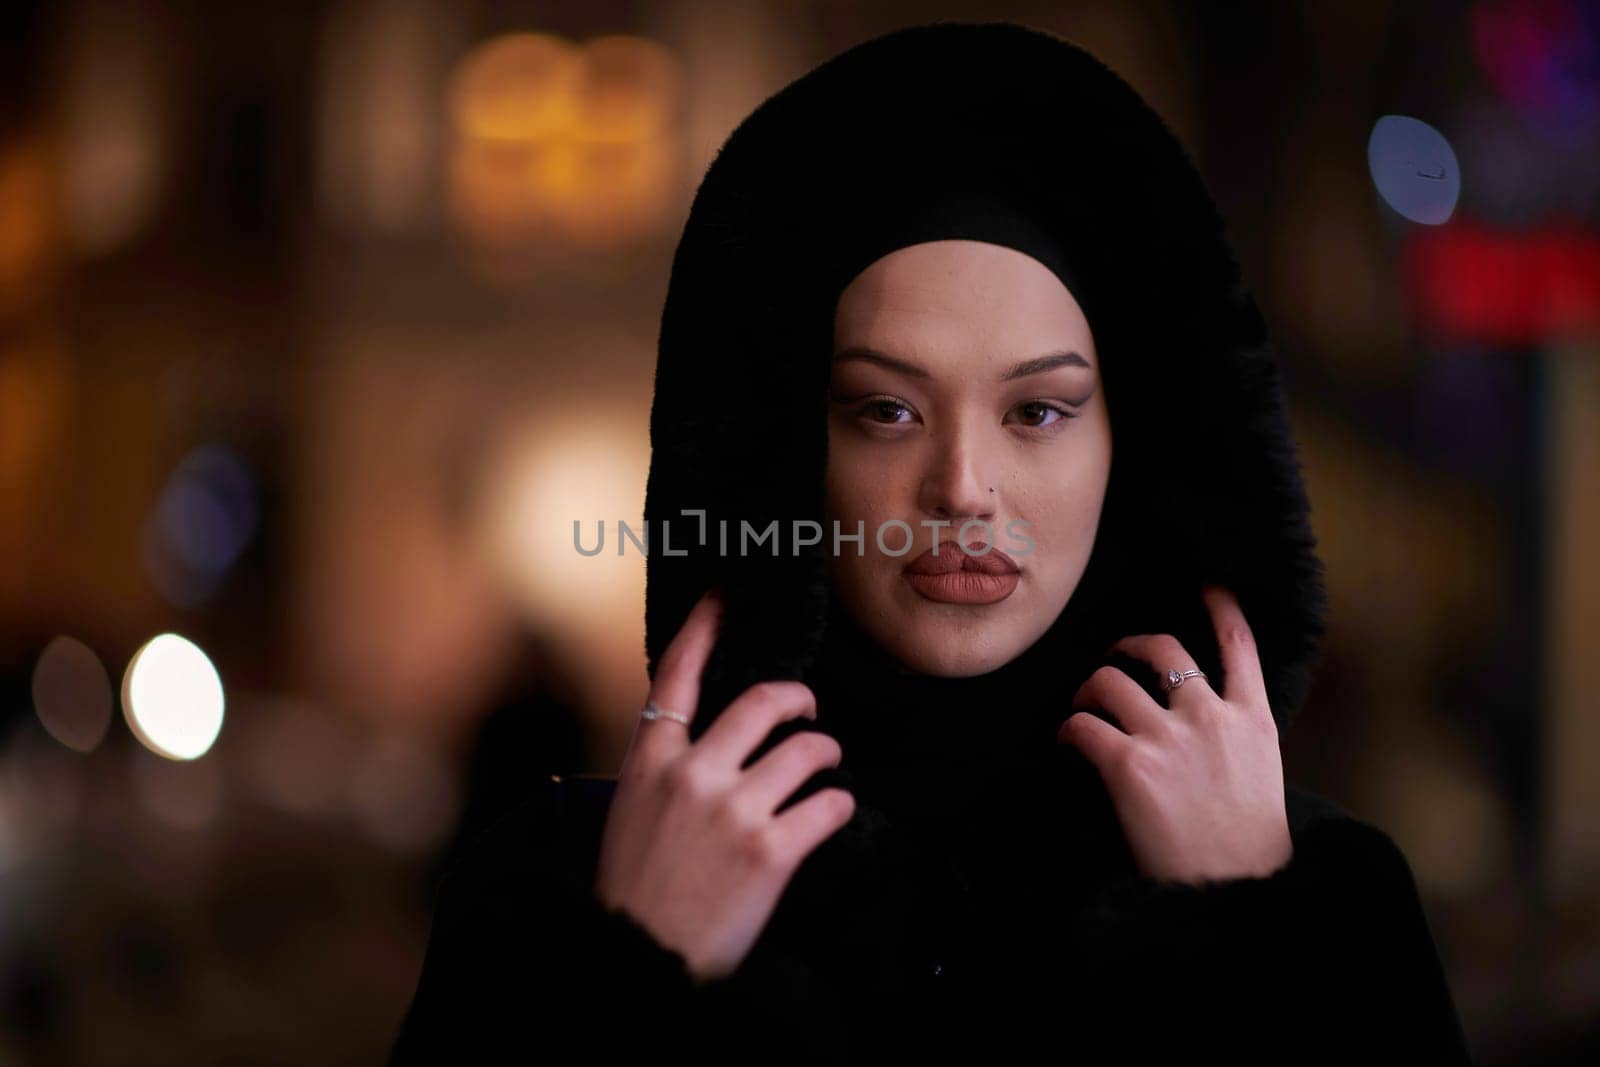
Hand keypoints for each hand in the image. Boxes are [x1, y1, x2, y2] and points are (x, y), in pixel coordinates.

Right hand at [593, 587, 856, 982]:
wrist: (636, 956)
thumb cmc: (634, 887)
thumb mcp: (631, 810)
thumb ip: (667, 767)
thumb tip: (711, 734)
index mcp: (650, 761)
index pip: (678, 676)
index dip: (704, 628)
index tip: (725, 596)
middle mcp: (692, 775)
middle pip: (762, 702)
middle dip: (798, 698)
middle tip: (807, 709)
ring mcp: (733, 812)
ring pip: (808, 751)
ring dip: (826, 755)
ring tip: (825, 768)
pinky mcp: (770, 853)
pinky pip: (829, 806)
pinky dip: (839, 806)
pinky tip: (834, 812)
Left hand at [1057, 583, 1292, 884]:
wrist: (1237, 887)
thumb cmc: (1246, 845)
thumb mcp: (1261, 775)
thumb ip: (1234, 738)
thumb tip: (1199, 722)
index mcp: (1252, 719)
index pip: (1240, 645)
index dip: (1222, 607)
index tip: (1209, 583)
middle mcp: (1210, 716)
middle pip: (1162, 649)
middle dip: (1130, 646)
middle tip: (1114, 657)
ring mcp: (1168, 737)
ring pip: (1109, 681)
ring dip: (1088, 690)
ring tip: (1082, 708)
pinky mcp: (1128, 764)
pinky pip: (1082, 725)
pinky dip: (1067, 731)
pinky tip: (1066, 745)